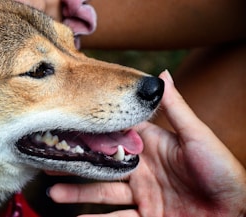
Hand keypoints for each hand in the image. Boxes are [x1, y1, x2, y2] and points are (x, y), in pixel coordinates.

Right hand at [48, 70, 245, 216]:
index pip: (115, 136)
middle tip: (50, 161)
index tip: (69, 127)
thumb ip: (175, 108)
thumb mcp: (196, 136)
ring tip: (53, 190)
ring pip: (102, 193)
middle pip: (101, 166)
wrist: (235, 211)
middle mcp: (141, 170)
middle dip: (77, 165)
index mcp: (150, 147)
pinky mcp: (146, 216)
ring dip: (78, 193)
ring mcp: (142, 195)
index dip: (93, 132)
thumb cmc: (222, 170)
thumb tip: (160, 75)